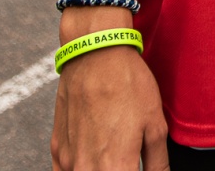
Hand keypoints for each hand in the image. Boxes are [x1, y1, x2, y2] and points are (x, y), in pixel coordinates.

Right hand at [50, 38, 167, 170]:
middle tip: (129, 161)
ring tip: (112, 158)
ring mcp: (68, 160)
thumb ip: (157, 163)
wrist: (95, 54)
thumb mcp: (155, 125)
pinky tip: (93, 159)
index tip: (139, 166)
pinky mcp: (57, 148)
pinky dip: (78, 170)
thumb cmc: (128, 85)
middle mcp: (86, 169)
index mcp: (115, 168)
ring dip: (99, 170)